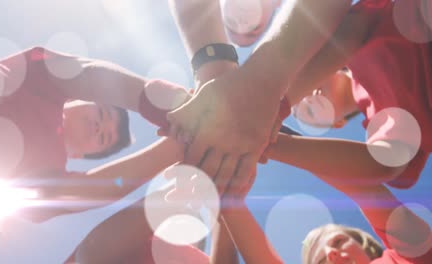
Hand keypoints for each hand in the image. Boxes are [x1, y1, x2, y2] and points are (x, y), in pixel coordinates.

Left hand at [166, 67, 281, 195]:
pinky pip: (247, 170)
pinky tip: (233, 191)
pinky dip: (238, 184)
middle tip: (190, 198)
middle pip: (208, 172)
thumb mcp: (203, 94)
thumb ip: (186, 111)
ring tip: (209, 200)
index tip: (179, 183)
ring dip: (217, 190)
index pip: (192, 159)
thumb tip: (169, 123)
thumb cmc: (229, 85)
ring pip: (227, 175)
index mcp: (208, 130)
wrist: (261, 80)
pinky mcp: (257, 145)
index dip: (184, 173)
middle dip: (198, 187)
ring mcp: (242, 145)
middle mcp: (224, 141)